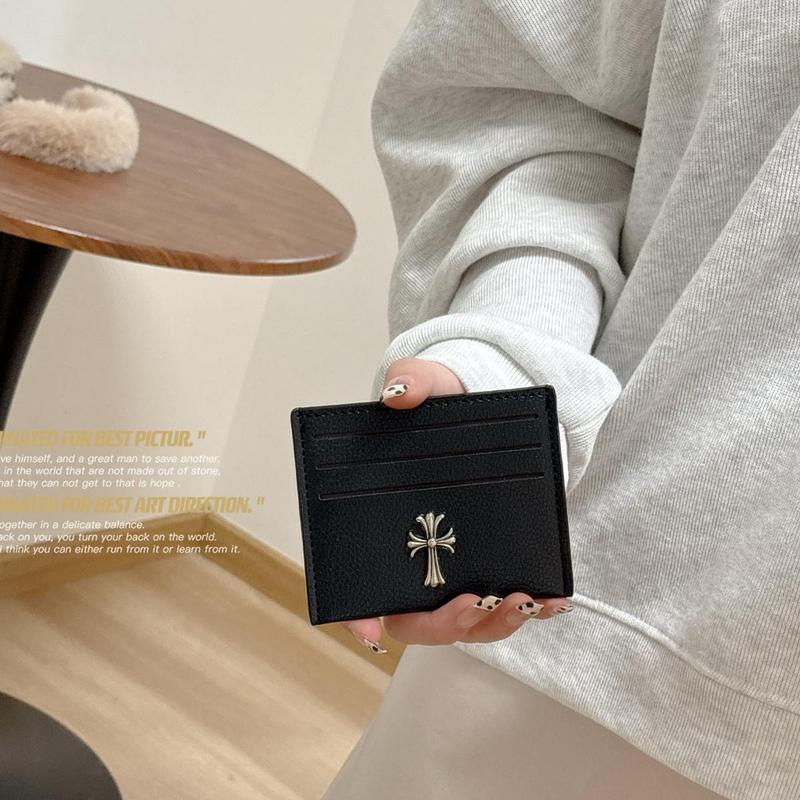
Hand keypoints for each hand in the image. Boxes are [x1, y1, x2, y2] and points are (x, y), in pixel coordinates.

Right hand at [342, 357, 572, 654]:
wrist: (483, 411)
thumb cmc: (443, 407)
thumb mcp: (431, 385)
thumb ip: (413, 382)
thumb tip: (399, 394)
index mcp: (380, 526)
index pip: (356, 584)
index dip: (356, 613)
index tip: (370, 630)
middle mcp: (413, 559)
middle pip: (414, 617)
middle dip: (443, 622)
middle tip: (471, 603)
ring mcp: (454, 568)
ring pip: (462, 620)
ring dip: (492, 623)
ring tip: (524, 599)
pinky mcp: (492, 565)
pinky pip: (502, 604)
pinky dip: (527, 609)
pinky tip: (552, 598)